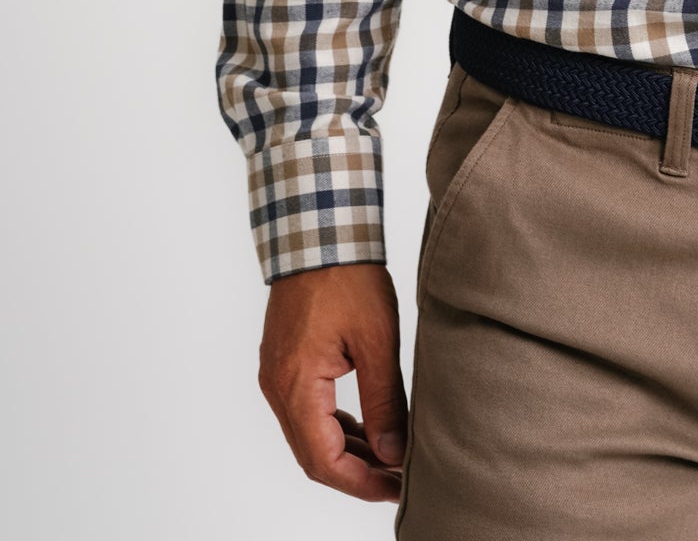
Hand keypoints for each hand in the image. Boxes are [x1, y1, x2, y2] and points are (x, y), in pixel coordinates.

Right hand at [257, 262, 408, 501]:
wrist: (319, 232)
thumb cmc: (347, 277)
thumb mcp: (377, 340)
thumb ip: (384, 401)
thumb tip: (393, 453)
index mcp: (296, 386)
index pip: (323, 461)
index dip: (360, 483)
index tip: (395, 489)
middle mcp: (277, 387)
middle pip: (312, 455)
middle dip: (355, 474)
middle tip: (397, 481)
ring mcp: (276, 375)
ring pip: (308, 436)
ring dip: (345, 453)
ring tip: (388, 460)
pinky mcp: (284, 363)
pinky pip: (306, 412)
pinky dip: (334, 427)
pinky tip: (365, 429)